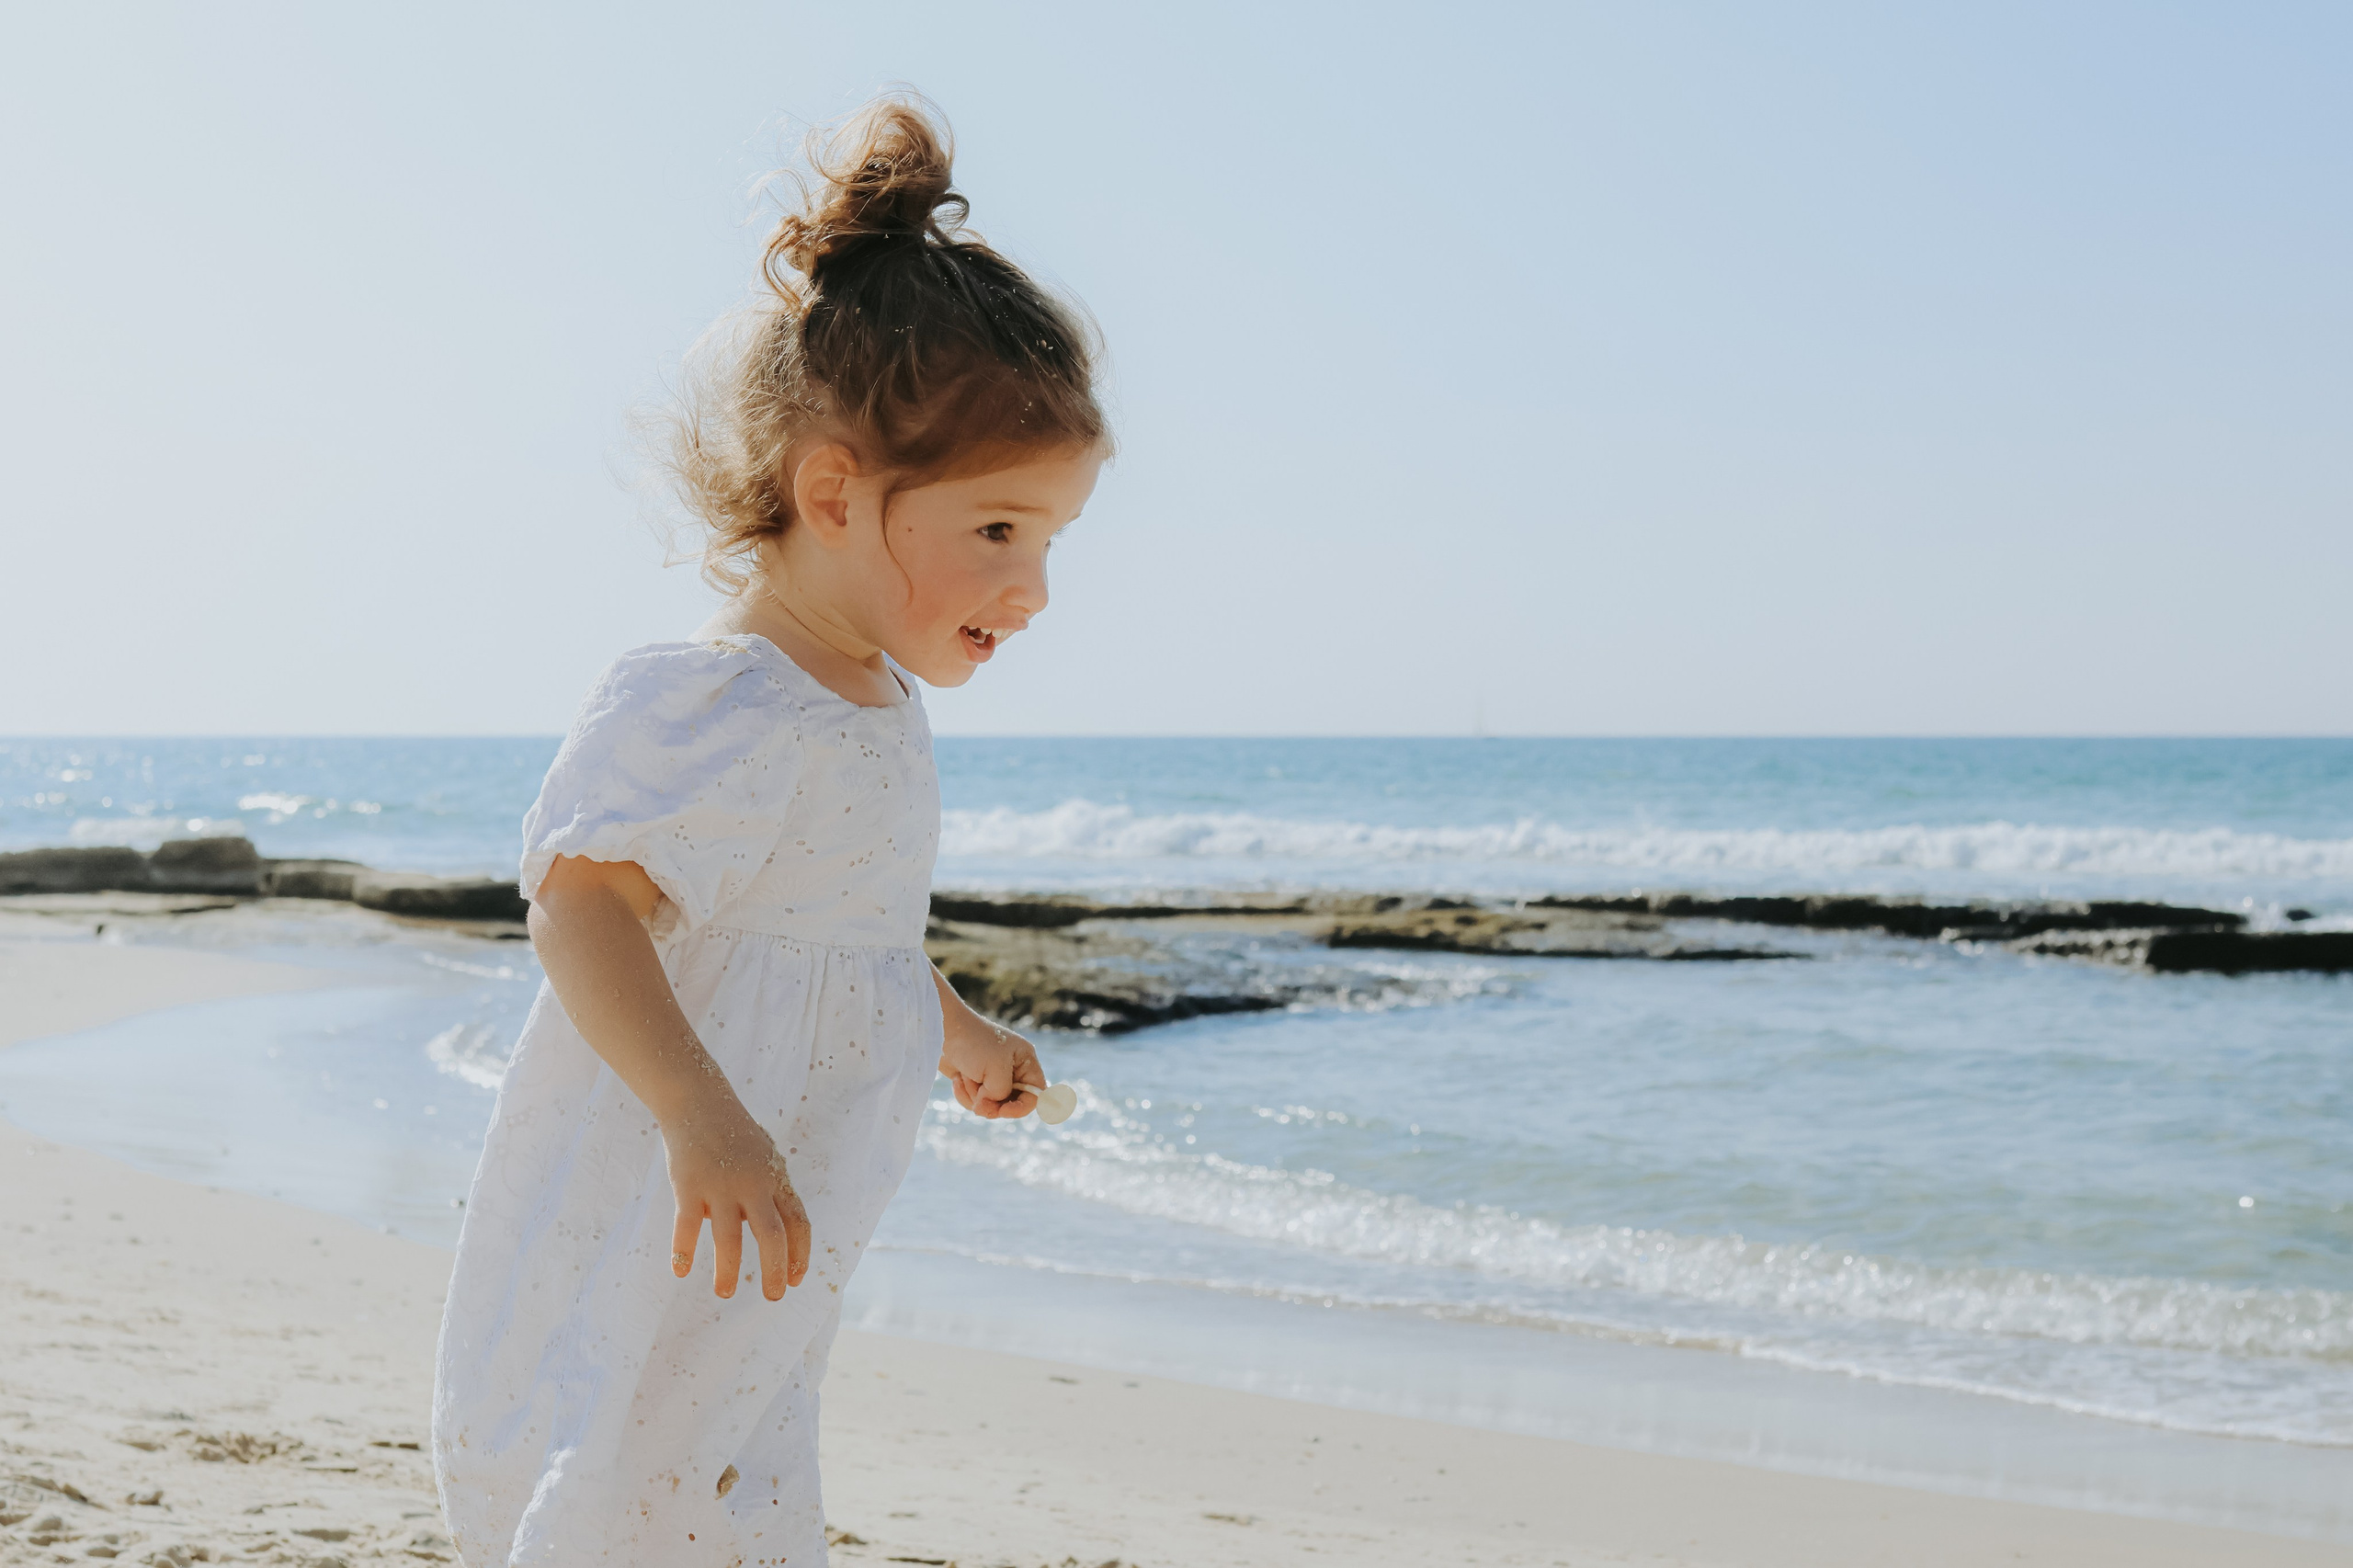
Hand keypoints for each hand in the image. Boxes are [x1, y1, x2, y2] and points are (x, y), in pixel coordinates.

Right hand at [660, 1085, 810, 1299]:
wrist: (700, 1103)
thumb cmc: (735, 1136)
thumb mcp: (764, 1160)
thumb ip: (771, 1195)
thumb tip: (775, 1238)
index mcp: (776, 1180)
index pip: (798, 1223)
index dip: (799, 1254)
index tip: (795, 1279)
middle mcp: (753, 1185)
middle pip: (772, 1235)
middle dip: (774, 1270)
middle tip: (772, 1297)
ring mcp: (721, 1186)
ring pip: (730, 1238)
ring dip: (729, 1270)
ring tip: (725, 1293)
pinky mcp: (689, 1186)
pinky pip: (688, 1226)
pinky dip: (684, 1250)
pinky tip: (681, 1271)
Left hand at [940, 1010, 1041, 1119]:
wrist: (942, 1030)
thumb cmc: (972, 1043)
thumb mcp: (995, 1069)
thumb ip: (1001, 1093)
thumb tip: (990, 1106)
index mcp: (1025, 1060)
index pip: (1035, 1093)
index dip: (1022, 1107)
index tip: (1003, 1111)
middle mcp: (1012, 1069)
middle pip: (1012, 1103)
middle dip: (993, 1105)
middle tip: (979, 1104)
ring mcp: (992, 1076)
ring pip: (991, 1105)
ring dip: (975, 1096)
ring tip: (966, 1078)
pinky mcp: (975, 1081)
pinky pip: (975, 1101)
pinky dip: (964, 1094)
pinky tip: (957, 1078)